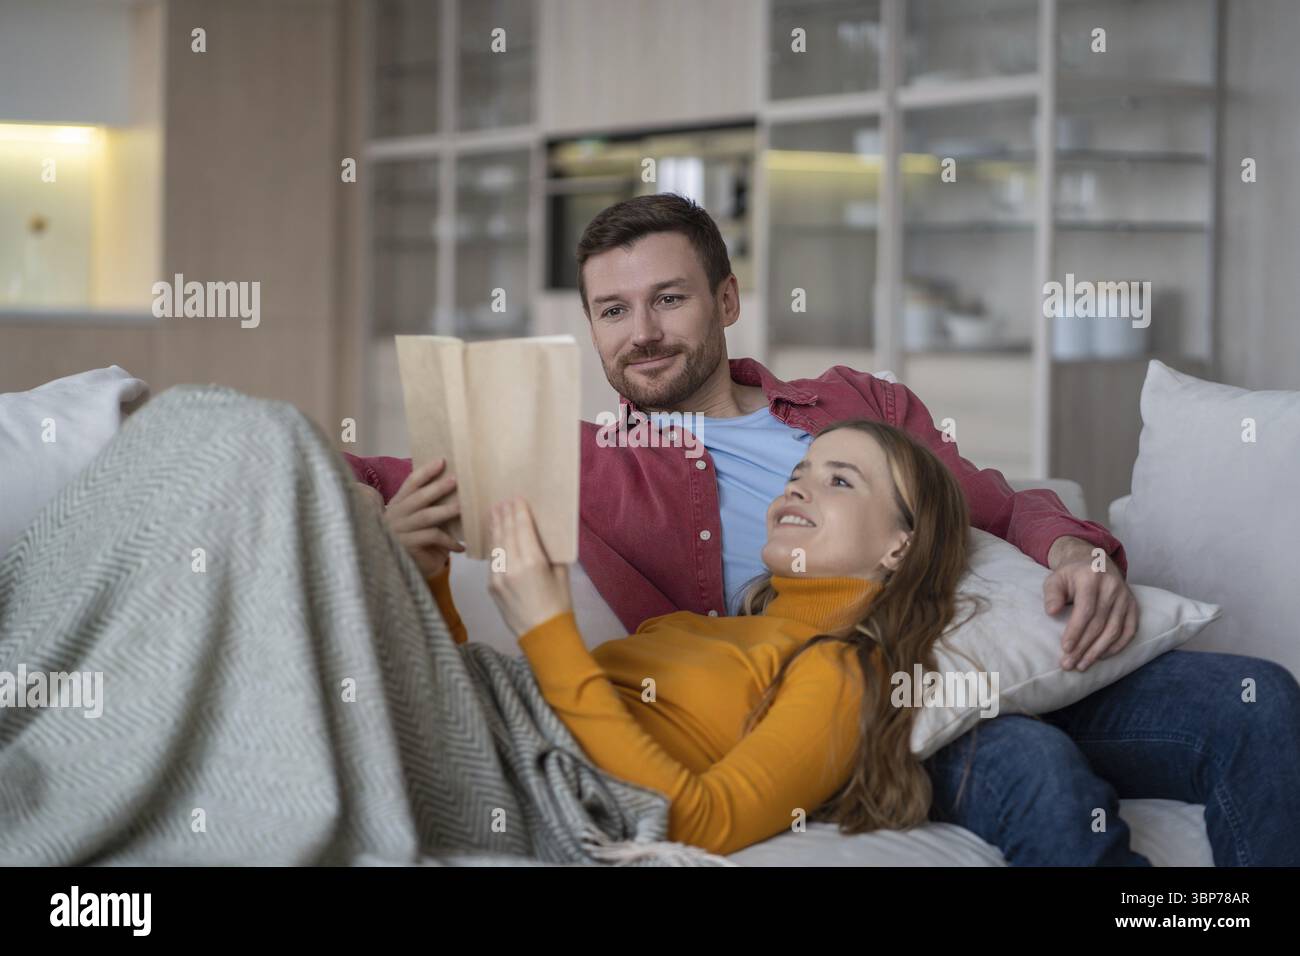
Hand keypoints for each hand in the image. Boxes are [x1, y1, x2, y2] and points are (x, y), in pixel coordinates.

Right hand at [383, 458, 463, 577]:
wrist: (403, 568)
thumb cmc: (416, 539)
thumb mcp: (419, 519)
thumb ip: (429, 505)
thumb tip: (456, 486)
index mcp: (399, 503)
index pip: (411, 483)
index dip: (426, 471)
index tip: (442, 461)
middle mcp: (396, 514)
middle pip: (418, 497)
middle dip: (438, 488)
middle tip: (456, 479)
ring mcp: (399, 530)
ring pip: (426, 517)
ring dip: (446, 511)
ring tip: (462, 507)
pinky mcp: (406, 546)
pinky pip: (431, 538)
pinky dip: (449, 541)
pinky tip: (461, 546)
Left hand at [486, 496, 571, 637]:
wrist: (543, 634)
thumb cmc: (559, 603)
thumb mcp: (561, 573)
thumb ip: (550, 552)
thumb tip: (542, 534)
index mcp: (533, 561)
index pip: (522, 527)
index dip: (518, 511)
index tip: (516, 498)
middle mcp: (512, 566)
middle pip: (506, 532)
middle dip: (504, 515)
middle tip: (503, 501)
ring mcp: (498, 576)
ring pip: (496, 545)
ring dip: (495, 527)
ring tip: (494, 513)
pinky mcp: (491, 586)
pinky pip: (492, 560)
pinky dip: (494, 546)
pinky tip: (495, 538)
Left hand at [1044, 537, 1138, 670]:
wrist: (1096, 563)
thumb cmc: (1072, 575)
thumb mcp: (1056, 578)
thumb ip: (1052, 594)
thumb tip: (1052, 612)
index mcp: (1092, 577)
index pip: (1086, 610)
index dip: (1076, 631)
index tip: (1065, 648)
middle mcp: (1112, 587)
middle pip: (1099, 624)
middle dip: (1083, 647)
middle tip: (1069, 664)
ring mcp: (1126, 597)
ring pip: (1114, 630)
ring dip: (1098, 651)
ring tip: (1082, 665)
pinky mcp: (1133, 606)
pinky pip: (1129, 631)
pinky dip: (1117, 646)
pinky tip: (1102, 656)